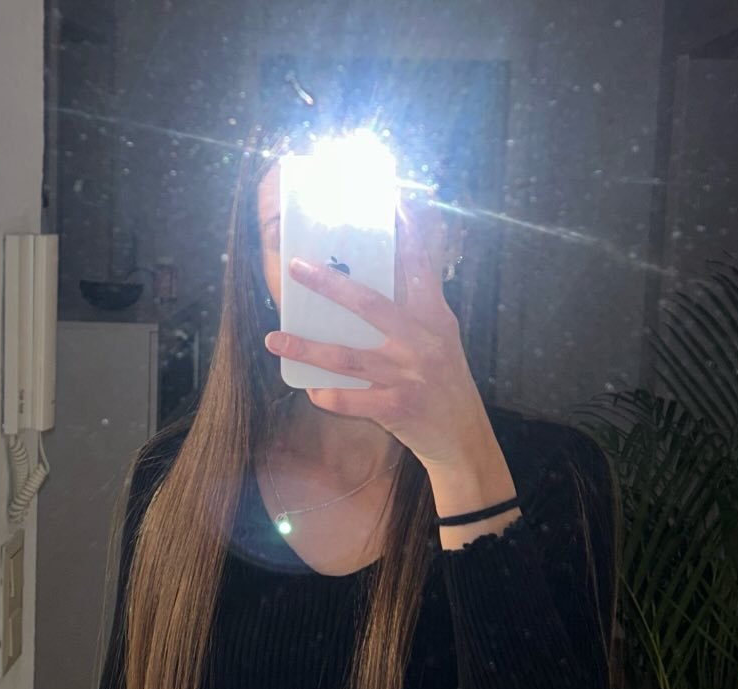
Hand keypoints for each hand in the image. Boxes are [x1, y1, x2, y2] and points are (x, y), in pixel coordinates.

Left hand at [263, 201, 494, 471]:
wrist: (462, 437)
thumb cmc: (446, 383)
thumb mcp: (441, 338)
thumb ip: (416, 307)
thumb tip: (376, 278)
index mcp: (434, 317)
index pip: (420, 266)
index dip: (406, 232)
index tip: (390, 201)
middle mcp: (421, 341)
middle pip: (369, 303)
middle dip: (329, 284)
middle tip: (296, 268)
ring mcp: (408, 375)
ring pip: (347, 357)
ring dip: (307, 349)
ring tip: (274, 339)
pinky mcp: (397, 407)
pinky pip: (351, 400)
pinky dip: (328, 396)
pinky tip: (309, 391)